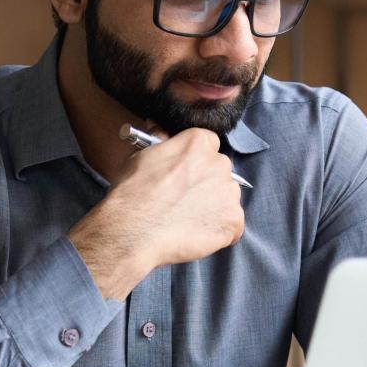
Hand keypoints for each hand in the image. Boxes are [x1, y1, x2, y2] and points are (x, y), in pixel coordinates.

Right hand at [69, 127, 244, 298]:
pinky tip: (197, 234)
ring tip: (188, 219)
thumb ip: (161, 143)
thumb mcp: (142, 155)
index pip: (209, 145)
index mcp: (198, 142)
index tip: (186, 173)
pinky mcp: (233, 221)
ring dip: (214, 207)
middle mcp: (219, 164)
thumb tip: (160, 131)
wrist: (134, 231)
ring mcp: (229, 193)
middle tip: (184, 200)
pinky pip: (232, 225)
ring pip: (227, 198)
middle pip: (220, 171)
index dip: (196, 161)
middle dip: (207, 183)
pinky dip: (219, 231)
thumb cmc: (133, 194)